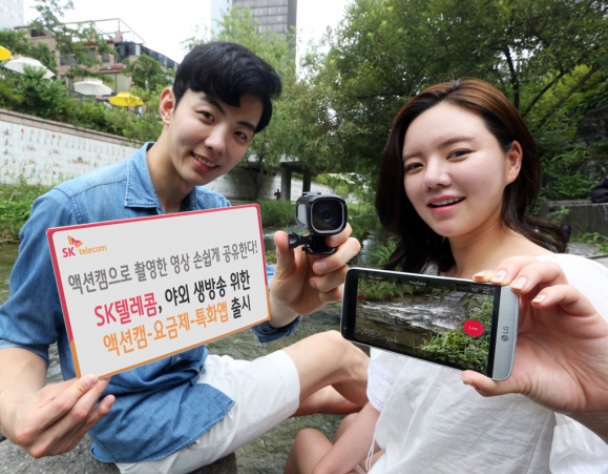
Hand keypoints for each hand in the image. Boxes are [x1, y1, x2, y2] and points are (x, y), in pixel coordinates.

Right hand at [2, 374, 114, 457]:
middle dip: (93, 394)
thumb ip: (67, 388)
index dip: (79, 390)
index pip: (62, 405)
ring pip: (84, 420)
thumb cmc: (34, 406)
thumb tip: (92, 378)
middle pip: (76, 414)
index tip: (93, 376)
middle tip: (104, 378)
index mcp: (29, 427)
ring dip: (98, 401)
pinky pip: (87, 427)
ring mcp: (56, 448)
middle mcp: (42, 442)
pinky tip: (107, 401)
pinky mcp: (67, 447)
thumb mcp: (45, 394)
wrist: (23, 427)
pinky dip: (99, 413)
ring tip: (105, 385)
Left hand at [269, 224, 360, 321]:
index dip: (340, 233)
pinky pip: (340, 291)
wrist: (287, 302)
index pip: (339, 229)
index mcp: (317, 243)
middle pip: (352, 246)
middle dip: (337, 258)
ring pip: (345, 271)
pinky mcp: (336, 289)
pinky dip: (327, 294)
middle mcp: (329, 255)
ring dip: (326, 280)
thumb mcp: (282, 266)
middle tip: (316, 268)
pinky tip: (317, 293)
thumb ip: (284, 251)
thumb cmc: (285, 279)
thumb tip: (280, 235)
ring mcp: (335, 272)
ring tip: (311, 282)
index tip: (329, 242)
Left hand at [465, 256, 607, 416]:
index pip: (502, 283)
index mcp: (517, 314)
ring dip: (529, 272)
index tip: (476, 279)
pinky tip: (540, 303)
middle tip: (496, 280)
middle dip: (508, 267)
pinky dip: (553, 292)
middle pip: (522, 267)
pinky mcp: (581, 313)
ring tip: (515, 287)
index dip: (490, 276)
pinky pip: (569, 291)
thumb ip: (491, 382)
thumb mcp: (516, 382)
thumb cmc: (551, 383)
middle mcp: (537, 305)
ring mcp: (559, 306)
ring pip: (547, 270)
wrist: (589, 397)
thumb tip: (466, 378)